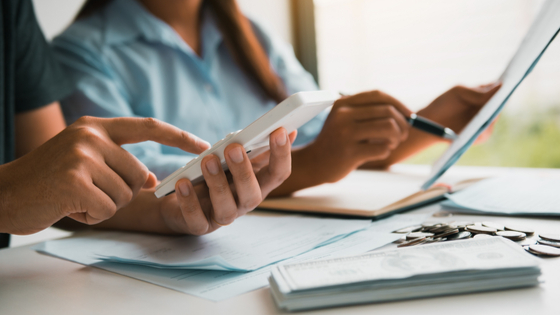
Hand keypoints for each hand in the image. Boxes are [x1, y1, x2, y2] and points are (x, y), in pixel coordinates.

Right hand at [0, 116, 209, 233]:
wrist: (3, 194)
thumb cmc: (49, 181)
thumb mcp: (86, 163)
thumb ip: (119, 164)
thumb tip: (153, 180)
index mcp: (96, 127)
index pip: (148, 127)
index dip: (179, 136)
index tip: (205, 146)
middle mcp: (91, 136)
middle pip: (139, 174)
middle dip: (121, 192)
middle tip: (88, 192)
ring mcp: (82, 156)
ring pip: (125, 194)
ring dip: (104, 205)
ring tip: (74, 196)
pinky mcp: (75, 181)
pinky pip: (107, 209)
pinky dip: (92, 215)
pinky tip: (68, 206)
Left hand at [158, 128, 295, 234]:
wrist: (181, 199)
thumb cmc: (215, 176)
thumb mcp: (235, 161)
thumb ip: (257, 149)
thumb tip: (287, 131)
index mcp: (257, 186)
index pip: (278, 174)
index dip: (282, 155)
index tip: (279, 131)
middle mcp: (244, 204)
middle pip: (253, 195)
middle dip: (244, 171)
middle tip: (233, 148)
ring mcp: (222, 217)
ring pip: (226, 209)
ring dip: (218, 184)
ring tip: (207, 160)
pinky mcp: (199, 226)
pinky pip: (196, 219)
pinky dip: (190, 202)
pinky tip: (183, 183)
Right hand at [299, 90, 411, 183]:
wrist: (315, 163)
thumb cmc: (337, 141)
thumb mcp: (345, 119)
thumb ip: (368, 112)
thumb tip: (405, 113)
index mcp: (343, 103)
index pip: (378, 95)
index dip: (399, 104)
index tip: (410, 116)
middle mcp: (343, 115)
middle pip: (387, 111)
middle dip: (402, 124)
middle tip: (401, 136)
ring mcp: (345, 134)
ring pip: (389, 128)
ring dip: (396, 138)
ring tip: (390, 144)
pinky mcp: (350, 152)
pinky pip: (382, 149)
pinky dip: (386, 152)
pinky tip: (378, 154)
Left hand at [418, 83, 501, 138]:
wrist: (430, 124)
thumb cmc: (443, 104)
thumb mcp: (459, 92)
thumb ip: (478, 91)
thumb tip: (501, 86)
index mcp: (484, 96)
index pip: (499, 91)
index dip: (505, 87)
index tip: (510, 81)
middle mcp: (487, 110)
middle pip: (499, 105)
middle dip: (500, 101)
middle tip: (499, 97)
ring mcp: (485, 124)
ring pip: (494, 119)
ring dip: (492, 115)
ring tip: (487, 111)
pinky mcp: (480, 137)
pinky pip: (486, 133)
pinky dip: (484, 129)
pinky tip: (481, 125)